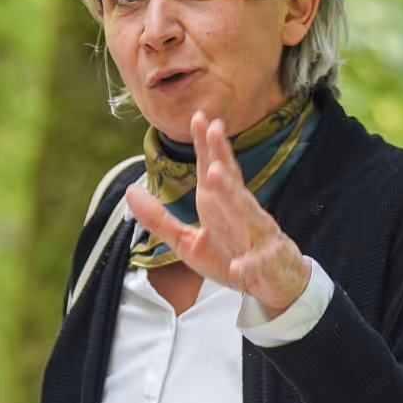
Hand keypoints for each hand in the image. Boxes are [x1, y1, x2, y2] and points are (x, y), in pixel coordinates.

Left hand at [124, 112, 310, 315]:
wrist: (272, 284)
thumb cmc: (230, 257)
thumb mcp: (187, 242)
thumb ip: (160, 219)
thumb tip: (129, 191)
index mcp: (221, 206)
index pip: (213, 169)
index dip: (205, 144)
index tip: (198, 117)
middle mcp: (241, 214)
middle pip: (231, 181)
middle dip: (220, 156)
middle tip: (214, 129)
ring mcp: (257, 237)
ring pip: (246, 212)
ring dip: (231, 194)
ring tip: (215, 175)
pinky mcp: (267, 264)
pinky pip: (257, 263)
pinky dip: (249, 264)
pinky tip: (239, 266)